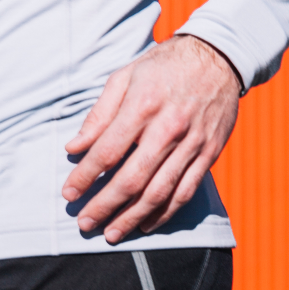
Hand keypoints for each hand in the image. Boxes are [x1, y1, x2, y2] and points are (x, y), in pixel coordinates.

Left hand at [62, 35, 240, 243]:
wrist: (219, 56)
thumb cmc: (164, 65)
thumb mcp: (125, 77)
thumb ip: (99, 114)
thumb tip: (74, 147)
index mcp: (143, 105)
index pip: (107, 151)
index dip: (85, 176)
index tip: (69, 193)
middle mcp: (168, 128)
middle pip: (131, 179)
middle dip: (104, 206)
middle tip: (84, 222)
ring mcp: (192, 143)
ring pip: (159, 192)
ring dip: (132, 217)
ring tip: (112, 233)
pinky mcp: (209, 153)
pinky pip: (186, 191)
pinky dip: (165, 213)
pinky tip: (147, 223)